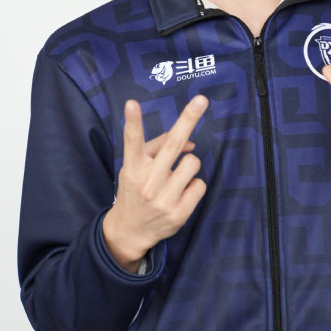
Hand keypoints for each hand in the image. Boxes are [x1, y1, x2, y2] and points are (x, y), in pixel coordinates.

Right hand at [102, 95, 208, 271]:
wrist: (130, 231)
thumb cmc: (136, 190)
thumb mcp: (136, 169)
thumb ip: (158, 149)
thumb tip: (190, 142)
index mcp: (133, 168)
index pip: (132, 141)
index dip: (133, 121)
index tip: (132, 103)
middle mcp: (147, 182)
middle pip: (172, 145)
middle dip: (188, 119)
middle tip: (201, 99)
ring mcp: (164, 199)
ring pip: (193, 162)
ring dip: (189, 165)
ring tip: (176, 177)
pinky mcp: (179, 213)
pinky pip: (200, 185)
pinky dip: (193, 186)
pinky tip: (180, 194)